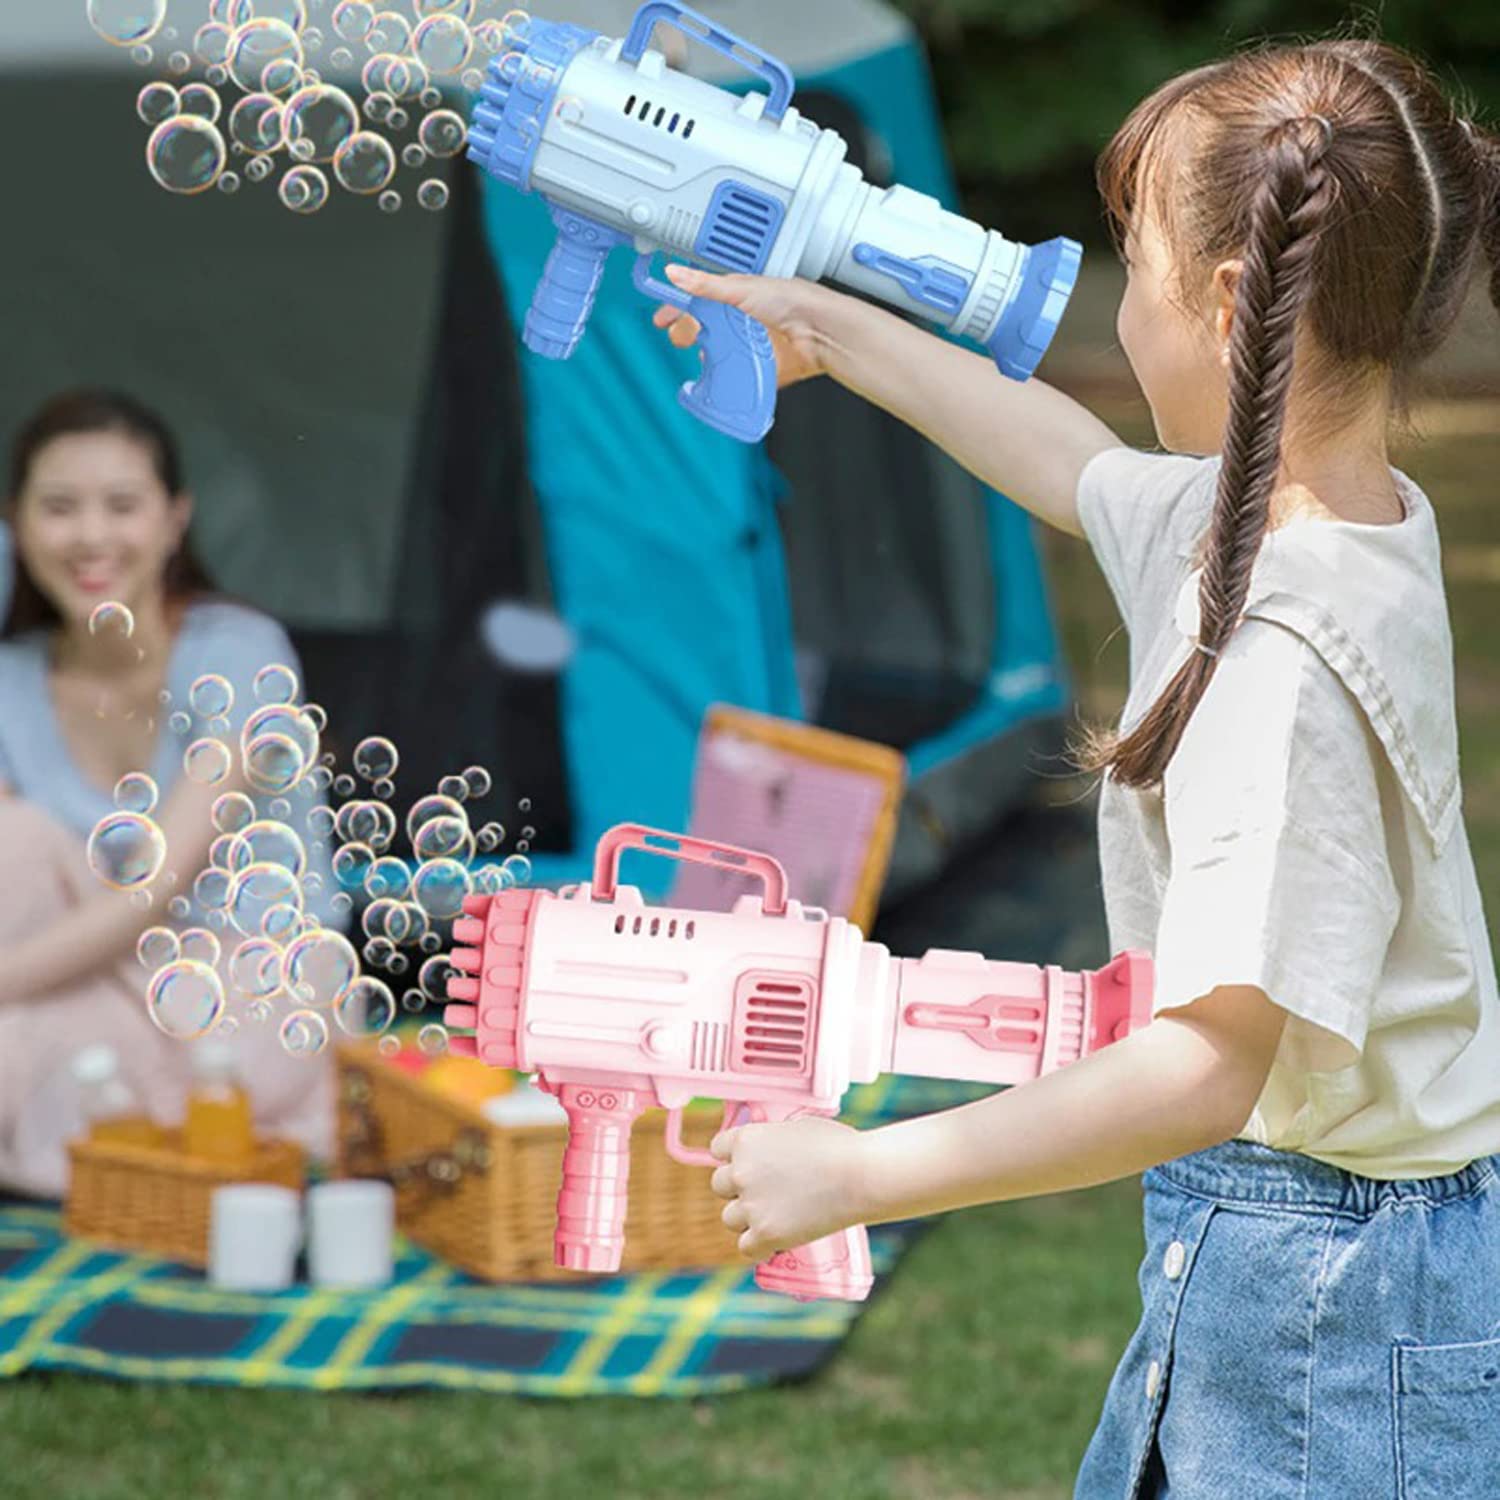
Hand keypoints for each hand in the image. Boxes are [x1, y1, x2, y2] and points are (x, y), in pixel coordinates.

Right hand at [653, 265, 842, 389]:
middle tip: (683, 339)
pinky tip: (716, 382)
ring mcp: (747, 347)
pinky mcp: (757, 369)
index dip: (677, 310)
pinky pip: (735, 379)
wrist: (820, 331)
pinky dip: (724, 382)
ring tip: (701, 361)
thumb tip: (674, 272)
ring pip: (716, 356)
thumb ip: (706, 285)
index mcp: (733, 298)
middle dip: (686, 335)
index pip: (697, 303)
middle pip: (701, 331)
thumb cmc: (791, 300)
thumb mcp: (742, 288)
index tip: (662, 319)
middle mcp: (739, 322)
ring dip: (705, 361)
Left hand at [708, 1114, 866, 1259]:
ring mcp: (752, 1205)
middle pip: (719, 1185)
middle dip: (739, 1189)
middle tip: (767, 1192)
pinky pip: (746, 1248)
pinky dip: (760, 1247)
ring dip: (747, 1219)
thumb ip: (772, 1141)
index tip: (749, 1164)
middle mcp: (741, 1172)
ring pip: (730, 1219)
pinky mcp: (766, 1234)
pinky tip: (775, 1242)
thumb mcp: (796, 1128)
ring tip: (776, 1216)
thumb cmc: (837, 1146)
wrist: (860, 1175)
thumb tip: (768, 1151)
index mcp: (746, 1140)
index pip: (717, 1149)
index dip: (733, 1157)